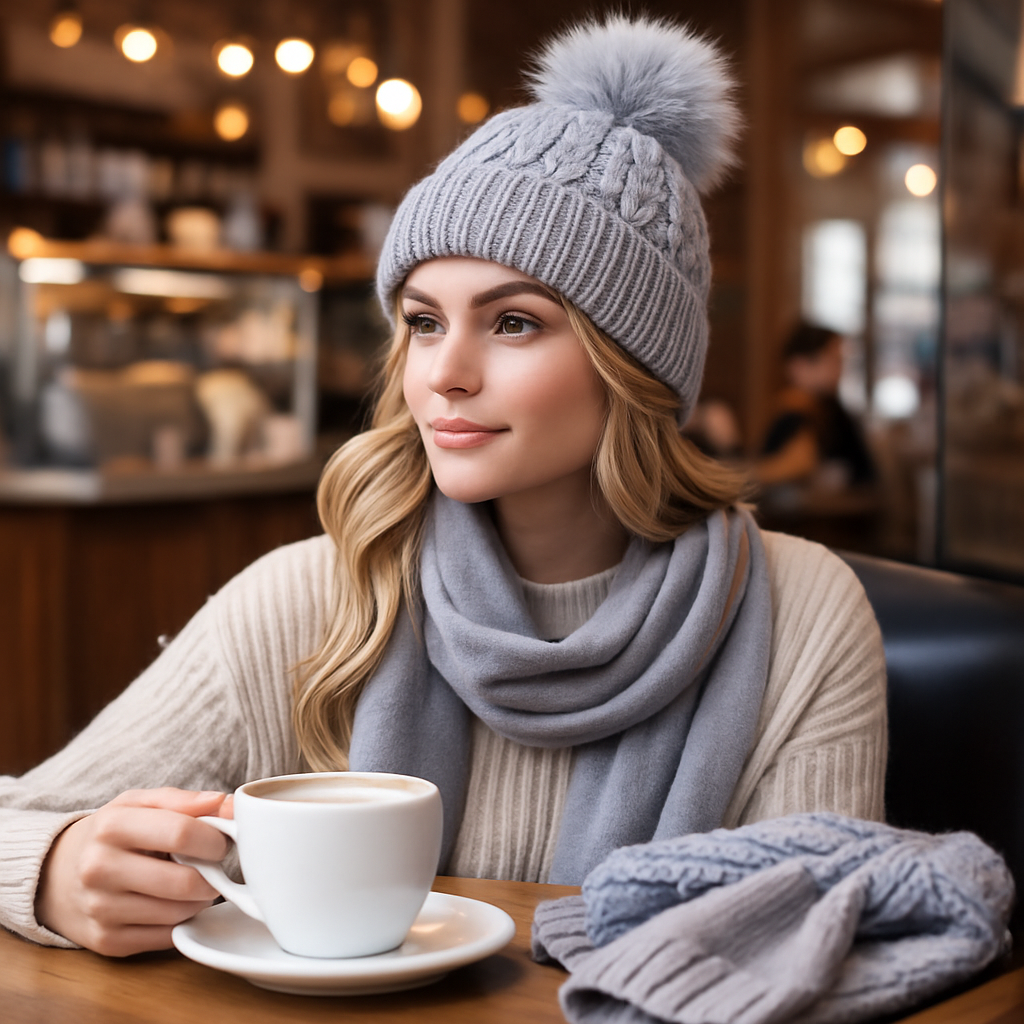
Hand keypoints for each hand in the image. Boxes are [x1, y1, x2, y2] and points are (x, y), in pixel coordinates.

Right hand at [36, 788, 232, 956]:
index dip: (215, 839)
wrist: (57, 875)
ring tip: (191, 882)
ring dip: (199, 900)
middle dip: (212, 875)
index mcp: (112, 826)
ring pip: (179, 913)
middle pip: (184, 882)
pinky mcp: (106, 941)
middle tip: (212, 866)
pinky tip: (171, 903)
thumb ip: (187, 800)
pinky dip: (180, 920)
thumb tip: (231, 805)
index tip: (222, 841)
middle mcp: (99, 869)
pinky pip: (166, 936)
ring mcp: (100, 909)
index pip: (181, 833)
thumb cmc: (112, 833)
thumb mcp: (140, 803)